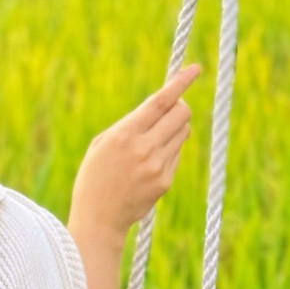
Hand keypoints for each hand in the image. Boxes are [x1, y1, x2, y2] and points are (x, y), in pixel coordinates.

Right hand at [70, 65, 199, 242]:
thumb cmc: (94, 177)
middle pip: (181, 114)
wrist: (98, 219)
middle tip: (173, 110)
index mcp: (124, 134)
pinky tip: (149, 165)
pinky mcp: (165, 181)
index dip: (180, 83)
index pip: (160, 101)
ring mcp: (157, 165)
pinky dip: (169, 151)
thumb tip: (163, 109)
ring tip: (154, 142)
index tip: (195, 69)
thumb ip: (130, 125)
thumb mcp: (102, 145)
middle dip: (181, 106)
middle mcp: (144, 148)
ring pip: (182, 133)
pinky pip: (176, 154)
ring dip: (175, 129)